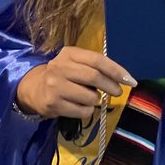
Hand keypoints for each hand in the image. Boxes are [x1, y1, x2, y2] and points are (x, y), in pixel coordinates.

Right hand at [15, 46, 135, 120]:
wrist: (34, 89)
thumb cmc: (63, 75)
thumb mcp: (75, 64)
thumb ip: (94, 67)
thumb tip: (122, 79)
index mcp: (69, 53)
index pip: (98, 60)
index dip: (117, 71)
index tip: (130, 81)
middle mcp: (60, 67)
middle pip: (94, 77)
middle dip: (111, 86)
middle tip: (118, 92)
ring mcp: (55, 86)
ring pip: (89, 97)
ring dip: (95, 100)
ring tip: (88, 97)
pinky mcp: (53, 104)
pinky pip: (82, 111)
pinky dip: (87, 111)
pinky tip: (79, 106)